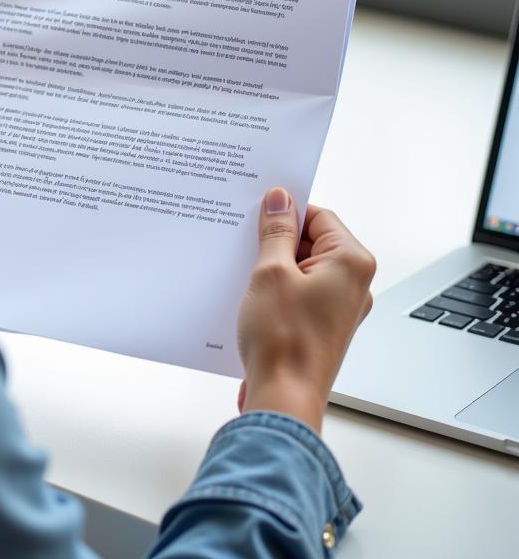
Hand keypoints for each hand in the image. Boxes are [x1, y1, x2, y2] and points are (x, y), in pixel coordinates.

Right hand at [236, 188, 375, 432]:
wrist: (284, 398)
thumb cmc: (284, 341)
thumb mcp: (270, 272)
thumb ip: (276, 231)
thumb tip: (279, 200)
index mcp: (351, 262)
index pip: (318, 215)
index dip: (286, 212)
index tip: (258, 213)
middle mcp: (353, 283)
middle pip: (312, 240)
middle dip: (277, 240)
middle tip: (246, 245)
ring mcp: (339, 306)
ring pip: (303, 266)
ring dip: (274, 265)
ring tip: (247, 274)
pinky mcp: (323, 324)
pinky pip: (300, 290)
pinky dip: (277, 287)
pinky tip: (253, 296)